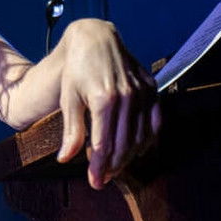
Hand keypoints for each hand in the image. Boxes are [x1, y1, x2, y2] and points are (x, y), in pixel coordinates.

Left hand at [53, 19, 160, 188]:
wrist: (95, 38)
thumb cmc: (78, 69)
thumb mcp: (69, 98)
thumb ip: (71, 130)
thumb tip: (65, 159)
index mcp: (103, 99)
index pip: (104, 145)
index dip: (99, 168)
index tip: (95, 182)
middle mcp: (127, 96)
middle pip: (124, 145)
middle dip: (113, 167)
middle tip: (103, 179)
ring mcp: (142, 92)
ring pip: (140, 138)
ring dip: (129, 157)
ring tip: (115, 166)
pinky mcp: (151, 88)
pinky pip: (155, 123)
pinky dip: (147, 140)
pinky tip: (136, 149)